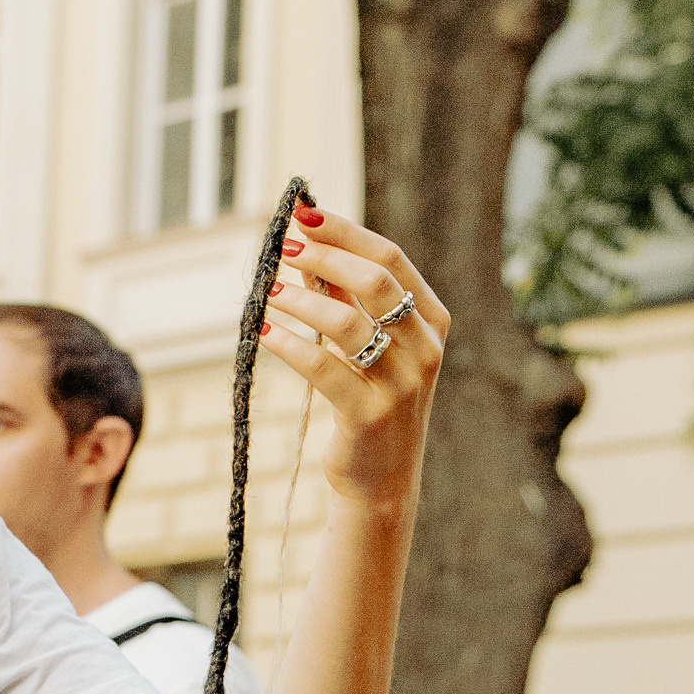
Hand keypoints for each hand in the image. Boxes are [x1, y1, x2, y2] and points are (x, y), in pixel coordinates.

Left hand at [260, 199, 446, 512]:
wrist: (381, 477)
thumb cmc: (370, 399)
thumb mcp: (364, 342)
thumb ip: (342, 295)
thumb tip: (305, 244)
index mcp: (431, 320)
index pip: (391, 258)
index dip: (344, 232)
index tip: (302, 216)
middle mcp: (425, 347)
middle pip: (375, 281)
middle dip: (324, 257)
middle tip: (281, 247)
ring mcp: (402, 383)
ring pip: (348, 322)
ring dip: (300, 299)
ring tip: (266, 288)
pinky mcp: (370, 415)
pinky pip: (322, 368)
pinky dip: (288, 344)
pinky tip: (263, 331)